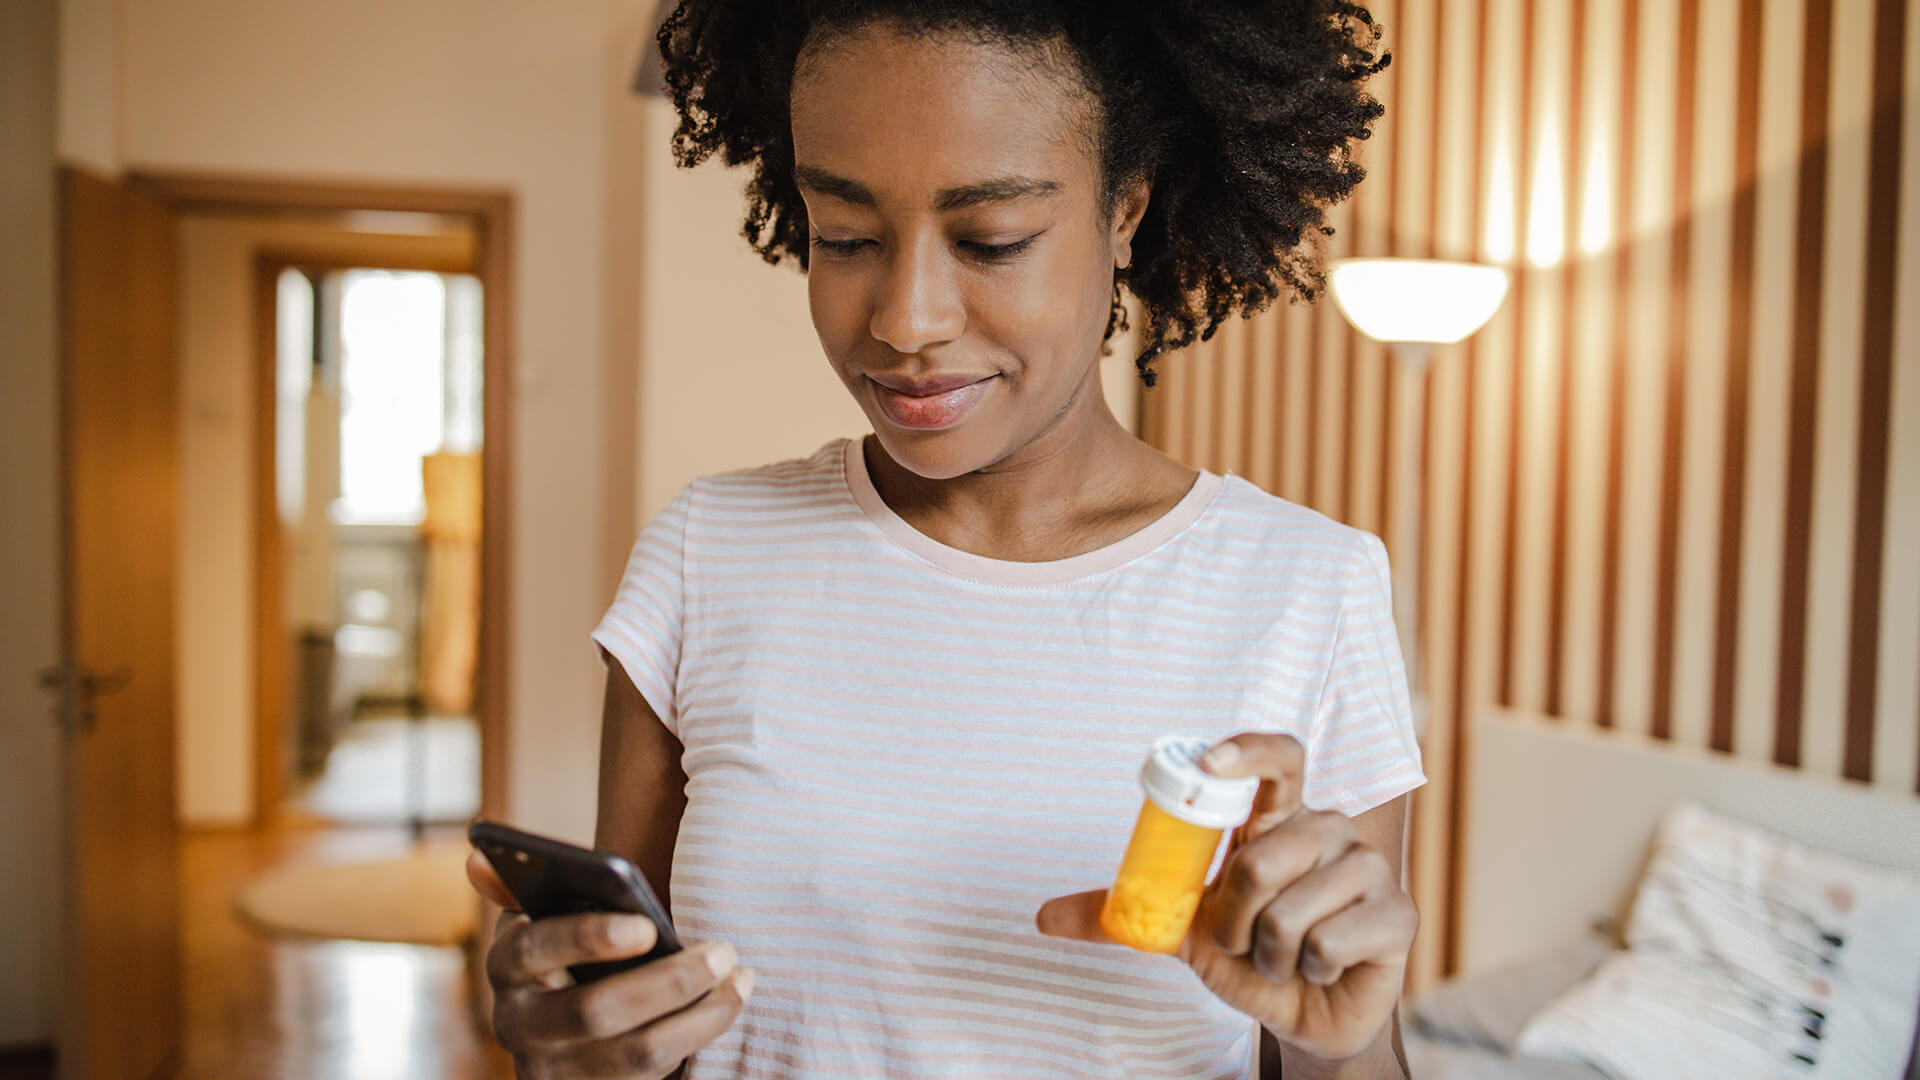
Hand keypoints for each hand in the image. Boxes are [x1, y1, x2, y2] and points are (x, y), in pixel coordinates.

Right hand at [468, 852, 754, 1078]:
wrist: (568, 1041)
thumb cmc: (571, 959)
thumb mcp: (548, 926)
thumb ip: (527, 889)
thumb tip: (478, 854)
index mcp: (506, 969)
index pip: (533, 950)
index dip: (587, 937)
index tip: (645, 926)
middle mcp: (521, 1027)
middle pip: (595, 1011)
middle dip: (669, 981)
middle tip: (725, 951)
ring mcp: (558, 1072)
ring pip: (637, 1053)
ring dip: (700, 1015)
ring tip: (742, 979)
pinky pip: (656, 1078)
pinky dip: (700, 1039)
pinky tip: (729, 1006)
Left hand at [1035, 733, 1415, 1062]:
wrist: (1303, 1016)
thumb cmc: (1250, 955)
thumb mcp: (1180, 931)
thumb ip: (1119, 916)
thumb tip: (1040, 917)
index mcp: (1280, 821)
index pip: (1277, 759)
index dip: (1246, 751)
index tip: (1207, 762)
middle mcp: (1328, 831)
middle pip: (1263, 857)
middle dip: (1235, 918)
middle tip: (1245, 939)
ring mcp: (1367, 869)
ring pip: (1291, 911)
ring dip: (1270, 953)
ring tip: (1284, 957)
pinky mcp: (1398, 916)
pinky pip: (1327, 943)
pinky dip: (1310, 971)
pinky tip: (1324, 969)